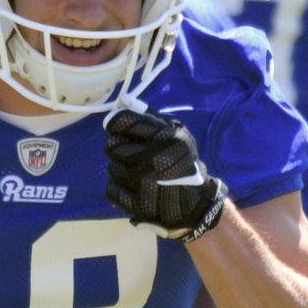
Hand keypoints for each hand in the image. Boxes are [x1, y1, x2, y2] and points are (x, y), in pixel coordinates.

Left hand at [105, 108, 226, 242]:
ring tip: (136, 172)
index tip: (117, 127)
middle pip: (112, 145)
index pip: (122, 122)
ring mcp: (144, 183)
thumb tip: (124, 102)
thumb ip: (151, 118)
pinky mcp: (138, 204)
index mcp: (165, 137)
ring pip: (111, 167)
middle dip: (118, 148)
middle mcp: (154, 159)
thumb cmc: (183, 162)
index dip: (115, 123)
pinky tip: (133, 187)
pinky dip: (119, 188)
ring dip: (120, 168)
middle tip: (129, 153)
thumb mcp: (177, 133)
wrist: (195, 202)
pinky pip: (111, 189)